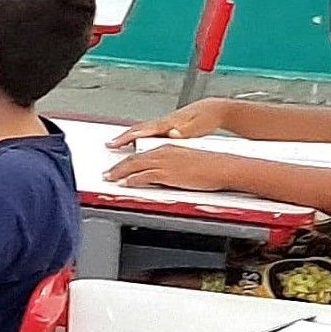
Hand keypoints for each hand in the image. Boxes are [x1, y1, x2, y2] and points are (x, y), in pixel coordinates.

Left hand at [106, 144, 237, 192]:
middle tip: (106, 173)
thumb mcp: (187, 162)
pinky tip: (126, 183)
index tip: (117, 166)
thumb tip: (164, 175)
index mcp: (168, 148)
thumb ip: (172, 166)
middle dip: (118, 167)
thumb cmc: (211, 167)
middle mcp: (163, 152)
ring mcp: (165, 162)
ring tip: (110, 178)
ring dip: (119, 172)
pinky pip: (145, 176)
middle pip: (133, 159)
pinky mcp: (169, 173)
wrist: (223, 167)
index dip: (127, 161)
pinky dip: (132, 179)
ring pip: (135, 166)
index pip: (141, 154)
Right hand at [108, 99, 229, 150]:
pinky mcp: (169, 125)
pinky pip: (149, 131)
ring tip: (118, 143)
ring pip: (142, 129)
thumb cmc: (207, 118)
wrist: (215, 109)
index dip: (126, 138)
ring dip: (129, 136)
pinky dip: (139, 135)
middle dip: (122, 137)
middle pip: (138, 128)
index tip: (114, 143)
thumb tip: (172, 134)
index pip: (142, 130)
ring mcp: (166, 122)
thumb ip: (183, 132)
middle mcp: (164, 121)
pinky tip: (138, 140)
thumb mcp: (197, 127)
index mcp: (168, 123)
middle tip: (109, 144)